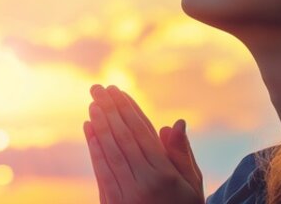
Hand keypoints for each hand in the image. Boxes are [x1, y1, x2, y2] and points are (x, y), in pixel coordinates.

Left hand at [84, 84, 203, 203]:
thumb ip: (181, 153)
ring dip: (99, 125)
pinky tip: (89, 128)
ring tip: (93, 103)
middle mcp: (143, 183)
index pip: (142, 134)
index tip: (119, 91)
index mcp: (165, 175)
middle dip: (110, 110)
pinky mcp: (113, 203)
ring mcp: (125, 194)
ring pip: (109, 152)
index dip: (129, 111)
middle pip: (123, 138)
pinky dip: (94, 147)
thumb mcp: (192, 184)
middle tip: (98, 88)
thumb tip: (174, 122)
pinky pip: (101, 170)